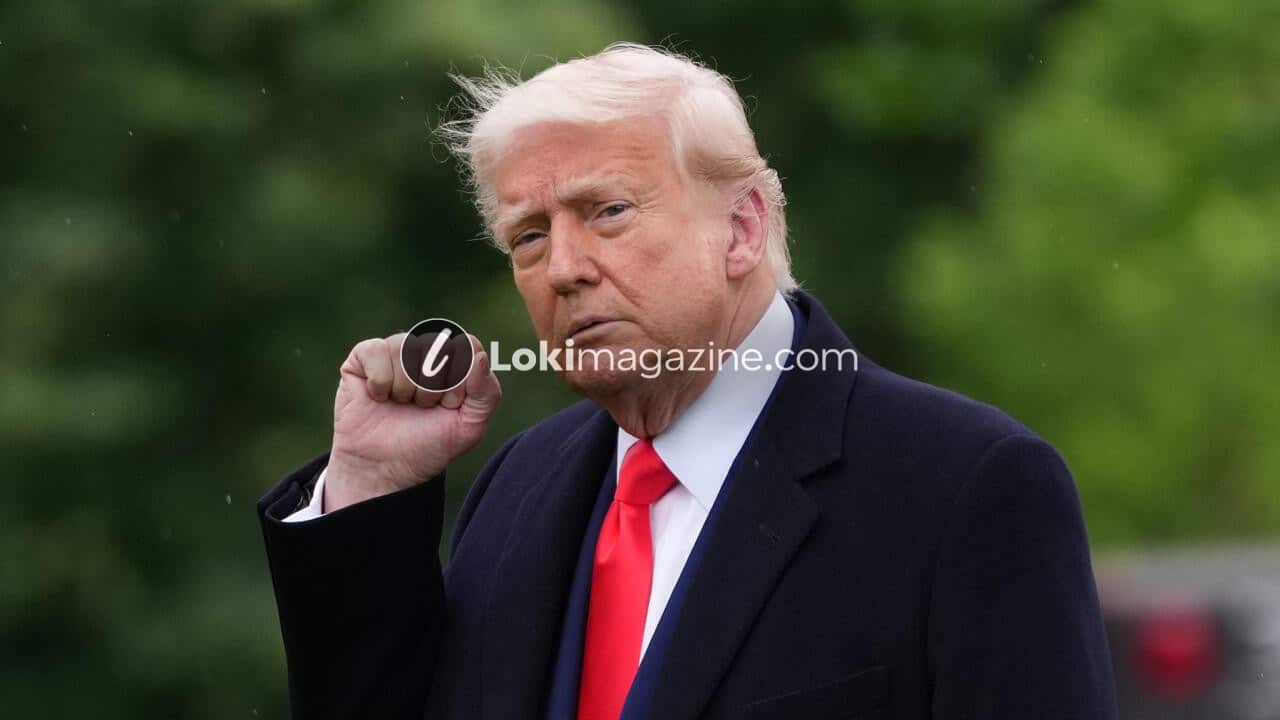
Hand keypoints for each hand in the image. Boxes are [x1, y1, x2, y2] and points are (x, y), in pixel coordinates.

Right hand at [324, 332, 500, 511]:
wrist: (386, 468)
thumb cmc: (428, 444)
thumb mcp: (469, 426)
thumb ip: (486, 392)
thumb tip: (479, 356)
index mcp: (454, 360)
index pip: (467, 346)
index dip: (459, 381)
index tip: (450, 405)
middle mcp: (425, 349)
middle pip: (437, 346)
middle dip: (433, 387)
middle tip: (423, 407)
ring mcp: (394, 351)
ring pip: (406, 349)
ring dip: (406, 388)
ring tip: (401, 404)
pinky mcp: (362, 358)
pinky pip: (376, 352)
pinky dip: (380, 382)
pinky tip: (379, 397)